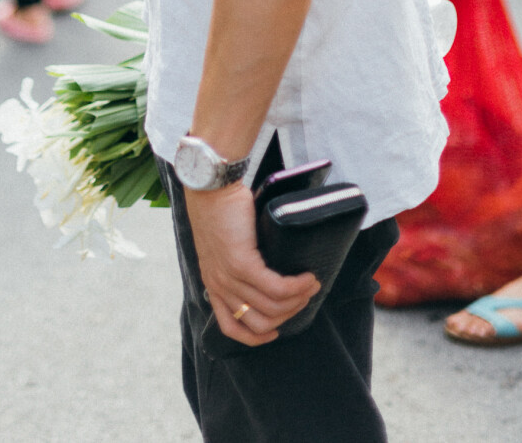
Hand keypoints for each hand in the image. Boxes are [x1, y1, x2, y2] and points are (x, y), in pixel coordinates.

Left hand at [184, 182, 319, 346]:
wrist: (210, 185)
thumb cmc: (220, 207)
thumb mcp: (223, 244)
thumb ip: (238, 263)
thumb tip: (270, 270)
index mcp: (213, 284)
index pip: (231, 327)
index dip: (257, 336)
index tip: (275, 331)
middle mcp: (219, 286)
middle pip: (260, 323)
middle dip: (288, 315)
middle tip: (304, 297)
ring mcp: (230, 277)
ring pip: (272, 308)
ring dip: (298, 300)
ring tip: (311, 285)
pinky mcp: (242, 263)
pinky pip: (276, 287)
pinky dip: (296, 287)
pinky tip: (307, 278)